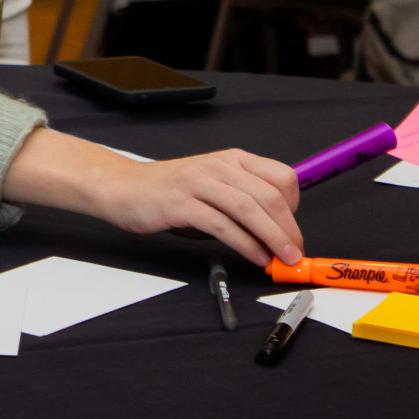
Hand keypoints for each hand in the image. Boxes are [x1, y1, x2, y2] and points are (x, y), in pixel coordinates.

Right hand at [0, 129, 301, 268]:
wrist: (123, 188)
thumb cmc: (170, 192)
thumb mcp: (212, 186)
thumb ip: (241, 200)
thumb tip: (276, 231)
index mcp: (231, 159)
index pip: (280, 177)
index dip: (294, 206)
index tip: (293, 231)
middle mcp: (218, 166)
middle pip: (268, 195)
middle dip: (288, 229)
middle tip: (295, 253)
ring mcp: (199, 183)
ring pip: (248, 209)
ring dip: (272, 237)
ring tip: (282, 258)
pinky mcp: (182, 203)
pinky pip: (222, 225)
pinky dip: (244, 244)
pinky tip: (254, 257)